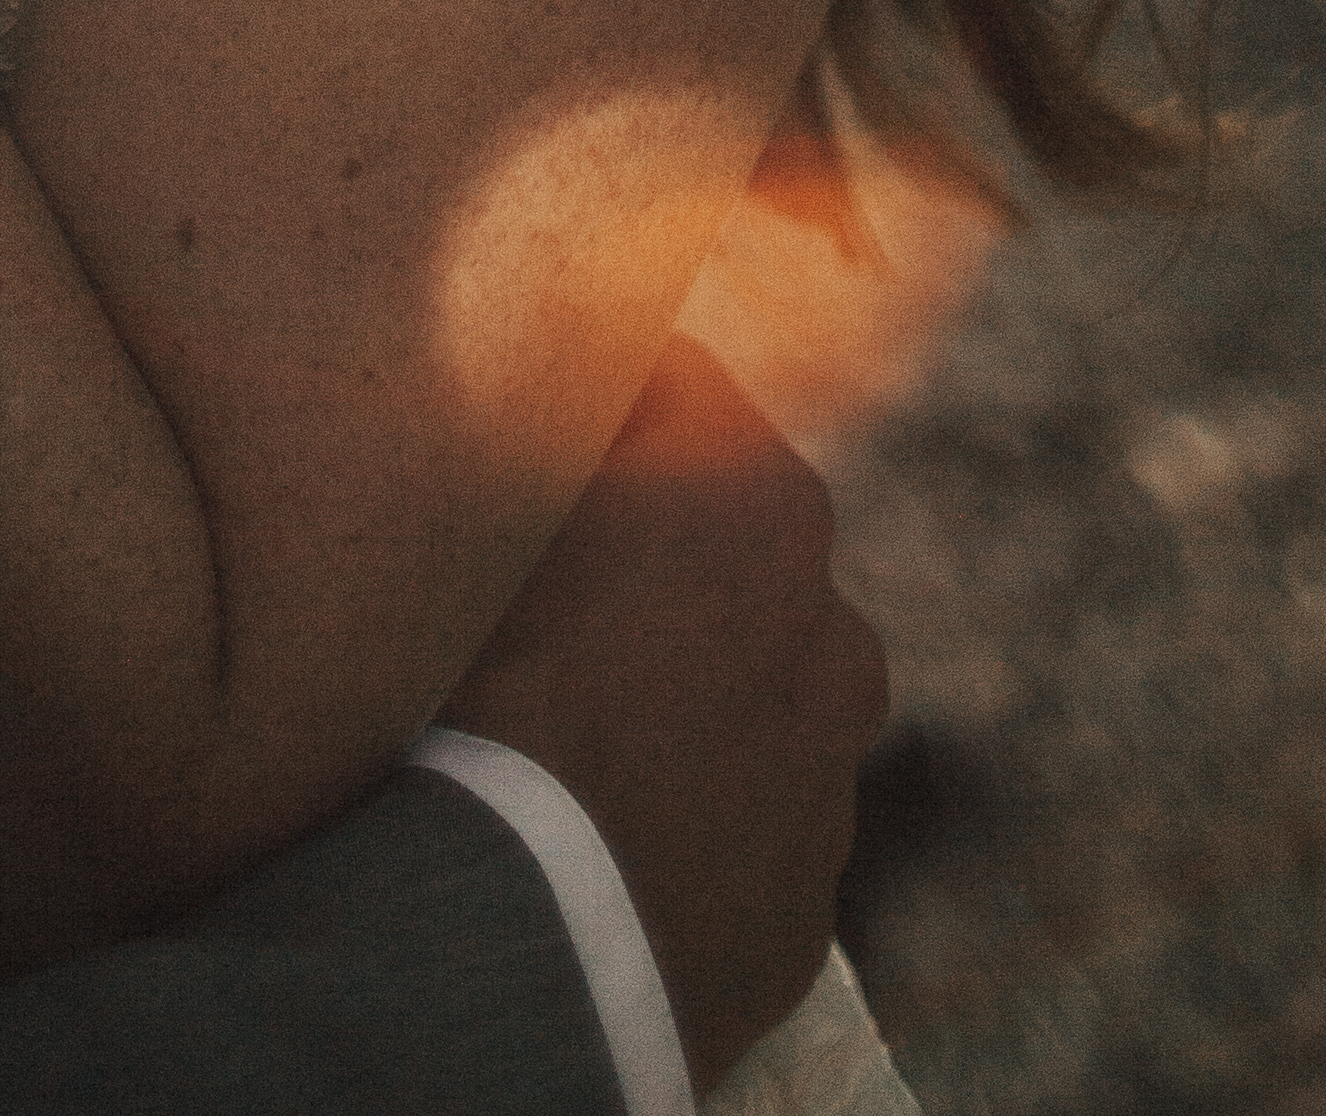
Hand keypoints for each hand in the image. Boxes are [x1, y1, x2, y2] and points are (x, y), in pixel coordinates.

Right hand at [438, 337, 885, 1093]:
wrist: (527, 939)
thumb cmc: (493, 685)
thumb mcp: (494, 505)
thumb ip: (544, 435)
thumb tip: (533, 391)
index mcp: (764, 498)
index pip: (676, 386)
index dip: (594, 402)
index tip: (528, 431)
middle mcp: (832, 627)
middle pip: (729, 547)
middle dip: (654, 555)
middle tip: (542, 589)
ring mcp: (832, 775)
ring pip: (750, 690)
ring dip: (682, 690)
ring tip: (569, 728)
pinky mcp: (806, 901)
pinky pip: (741, 821)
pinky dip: (687, 811)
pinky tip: (597, 827)